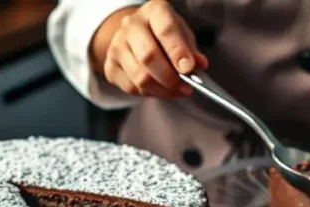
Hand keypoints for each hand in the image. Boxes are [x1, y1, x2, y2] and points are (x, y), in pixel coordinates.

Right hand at [91, 0, 207, 98]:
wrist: (136, 33)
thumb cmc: (164, 33)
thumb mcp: (182, 33)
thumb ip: (191, 49)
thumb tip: (199, 66)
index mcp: (154, 11)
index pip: (165, 30)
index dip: (178, 51)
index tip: (189, 69)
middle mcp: (131, 25)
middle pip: (148, 56)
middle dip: (169, 77)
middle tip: (185, 87)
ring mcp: (117, 45)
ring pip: (139, 77)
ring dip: (161, 90)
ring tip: (176, 91)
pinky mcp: (110, 65)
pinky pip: (130, 87)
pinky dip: (149, 93)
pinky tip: (159, 90)